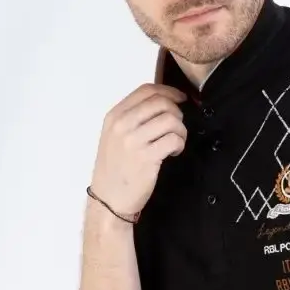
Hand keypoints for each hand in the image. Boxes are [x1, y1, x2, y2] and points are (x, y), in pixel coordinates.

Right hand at [89, 83, 187, 218]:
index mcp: (114, 116)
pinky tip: (174, 152)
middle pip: (161, 103)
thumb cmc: (115, 167)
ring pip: (171, 120)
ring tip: (175, 141)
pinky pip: (174, 139)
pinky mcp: (146, 158)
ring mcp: (133, 141)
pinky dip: (180, 144)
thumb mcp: (114, 136)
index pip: (146, 90)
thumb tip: (164, 102)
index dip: (169, 91)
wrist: (109, 199)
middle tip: (177, 127)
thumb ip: (133, 117)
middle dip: (177, 112)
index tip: (180, 98)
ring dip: (180, 130)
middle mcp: (122, 125)